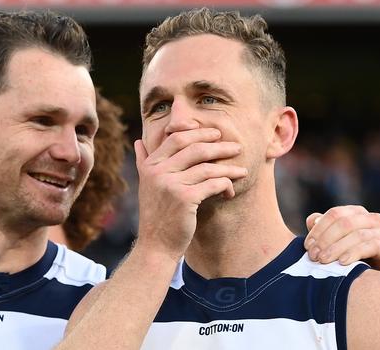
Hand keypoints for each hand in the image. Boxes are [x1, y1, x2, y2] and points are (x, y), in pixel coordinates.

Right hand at [134, 129, 247, 260]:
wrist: (156, 245)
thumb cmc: (156, 215)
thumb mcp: (146, 185)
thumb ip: (143, 162)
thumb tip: (138, 141)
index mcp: (150, 165)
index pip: (176, 139)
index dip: (198, 133)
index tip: (215, 135)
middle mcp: (158, 172)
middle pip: (194, 149)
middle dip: (219, 146)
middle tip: (236, 147)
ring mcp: (171, 184)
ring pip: (207, 167)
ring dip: (228, 168)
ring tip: (242, 171)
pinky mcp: (185, 199)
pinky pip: (213, 184)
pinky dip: (225, 186)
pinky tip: (230, 192)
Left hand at [304, 205, 379, 276]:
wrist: (375, 286)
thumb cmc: (350, 262)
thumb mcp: (332, 245)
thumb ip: (322, 231)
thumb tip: (313, 220)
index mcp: (357, 214)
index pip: (335, 214)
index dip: (319, 229)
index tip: (307, 245)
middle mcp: (373, 220)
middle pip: (345, 222)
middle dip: (326, 239)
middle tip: (313, 256)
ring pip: (358, 235)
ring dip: (337, 248)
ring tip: (323, 260)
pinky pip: (373, 246)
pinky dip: (355, 253)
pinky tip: (343, 263)